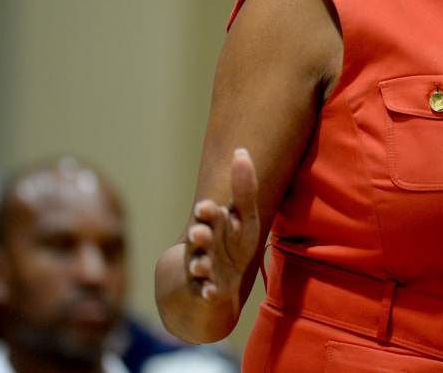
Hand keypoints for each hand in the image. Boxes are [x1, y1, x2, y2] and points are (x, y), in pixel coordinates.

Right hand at [185, 148, 260, 310]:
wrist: (217, 280)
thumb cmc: (233, 241)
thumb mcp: (244, 216)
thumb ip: (244, 187)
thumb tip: (241, 149)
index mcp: (214, 225)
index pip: (210, 216)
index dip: (208, 213)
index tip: (206, 208)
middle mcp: (206, 246)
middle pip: (201, 240)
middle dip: (200, 236)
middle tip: (198, 233)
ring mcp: (205, 268)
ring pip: (200, 266)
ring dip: (200, 265)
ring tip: (200, 265)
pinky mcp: (209, 290)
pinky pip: (207, 293)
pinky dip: (208, 293)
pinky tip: (211, 293)